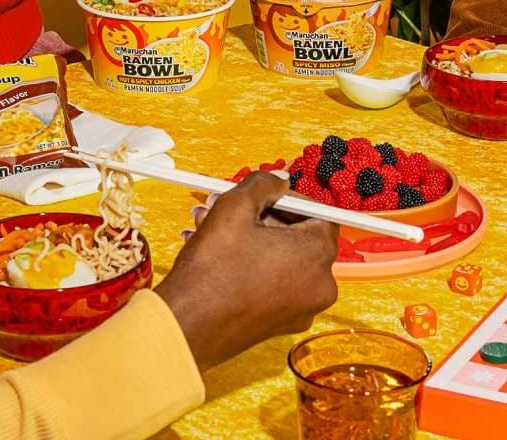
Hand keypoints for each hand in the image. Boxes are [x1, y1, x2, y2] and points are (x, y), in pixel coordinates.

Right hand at [155, 172, 337, 370]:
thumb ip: (263, 184)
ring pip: (280, 258)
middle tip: (231, 205)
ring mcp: (300, 310)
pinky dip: (250, 263)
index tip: (266, 193)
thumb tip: (278, 180)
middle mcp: (318, 287)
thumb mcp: (235, 207)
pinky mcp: (279, 324)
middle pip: (297, 235)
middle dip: (261, 216)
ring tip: (209, 225)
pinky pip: (272, 281)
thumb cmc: (214, 270)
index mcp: (318, 255)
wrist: (187, 326)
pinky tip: (215, 251)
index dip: (289, 199)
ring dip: (249, 237)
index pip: (319, 213)